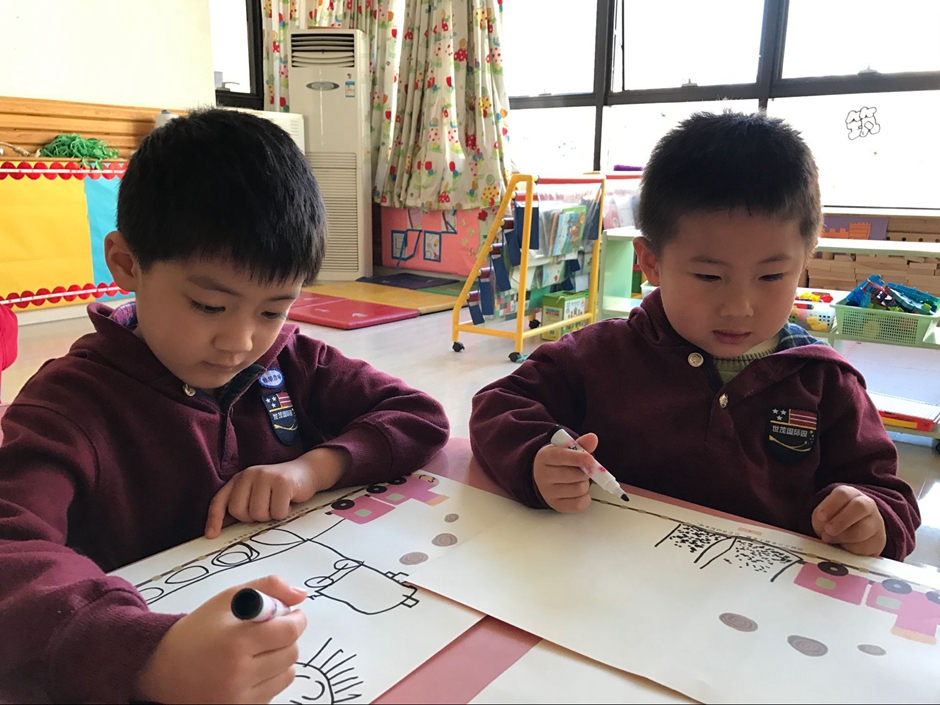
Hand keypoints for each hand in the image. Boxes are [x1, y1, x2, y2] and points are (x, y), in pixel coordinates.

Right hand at [134, 575, 307, 703]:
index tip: (291, 613)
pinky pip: (274, 691)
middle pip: (291, 652)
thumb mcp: (228, 599)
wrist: (162, 672)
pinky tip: (250, 668)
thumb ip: (267, 588)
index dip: (296, 619)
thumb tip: (301, 595)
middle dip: (287, 637)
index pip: (289, 631)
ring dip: (280, 658)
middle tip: (270, 630)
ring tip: (258, 650)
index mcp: (236, 641)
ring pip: (287, 672)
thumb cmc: (196, 632)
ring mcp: (240, 697)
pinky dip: (269, 677)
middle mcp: (240, 673)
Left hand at [205, 448, 349, 537]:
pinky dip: (284, 513)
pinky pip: (277, 512)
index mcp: (239, 479)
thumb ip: (241, 506)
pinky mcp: (283, 482)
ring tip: (278, 504)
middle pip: (239, 511)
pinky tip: (288, 503)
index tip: (212, 535)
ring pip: (258, 513)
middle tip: (266, 509)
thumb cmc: (278, 489)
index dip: (214, 519)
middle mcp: (249, 475)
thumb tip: (220, 530)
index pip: (220, 500)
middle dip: (253, 517)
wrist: (306, 472)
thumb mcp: (256, 493)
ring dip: (271, 516)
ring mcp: (266, 477)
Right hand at [532, 432, 598, 512]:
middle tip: (584, 469)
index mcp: (544, 457)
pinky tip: (579, 491)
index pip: (560, 457)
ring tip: (579, 479)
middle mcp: (542, 476)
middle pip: (572, 475)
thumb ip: (581, 444)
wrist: (544, 476)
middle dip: (584, 472)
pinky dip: (585, 497)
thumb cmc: (558, 462)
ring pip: (578, 489)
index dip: (577, 458)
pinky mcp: (556, 506)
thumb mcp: (567, 449)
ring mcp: (548, 493)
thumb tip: (592, 438)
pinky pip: (579, 504)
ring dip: (585, 484)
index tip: (590, 459)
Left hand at [811, 485, 886, 556]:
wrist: (850, 538)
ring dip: (844, 536)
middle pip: (860, 506)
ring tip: (831, 539)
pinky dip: (851, 548)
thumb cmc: (833, 521)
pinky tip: (844, 546)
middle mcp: (866, 504)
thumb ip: (822, 518)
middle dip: (842, 520)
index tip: (821, 517)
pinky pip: (866, 544)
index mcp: (850, 494)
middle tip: (828, 530)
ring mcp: (876, 521)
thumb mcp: (823, 516)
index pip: (843, 494)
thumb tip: (824, 526)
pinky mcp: (879, 539)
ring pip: (864, 528)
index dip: (831, 505)